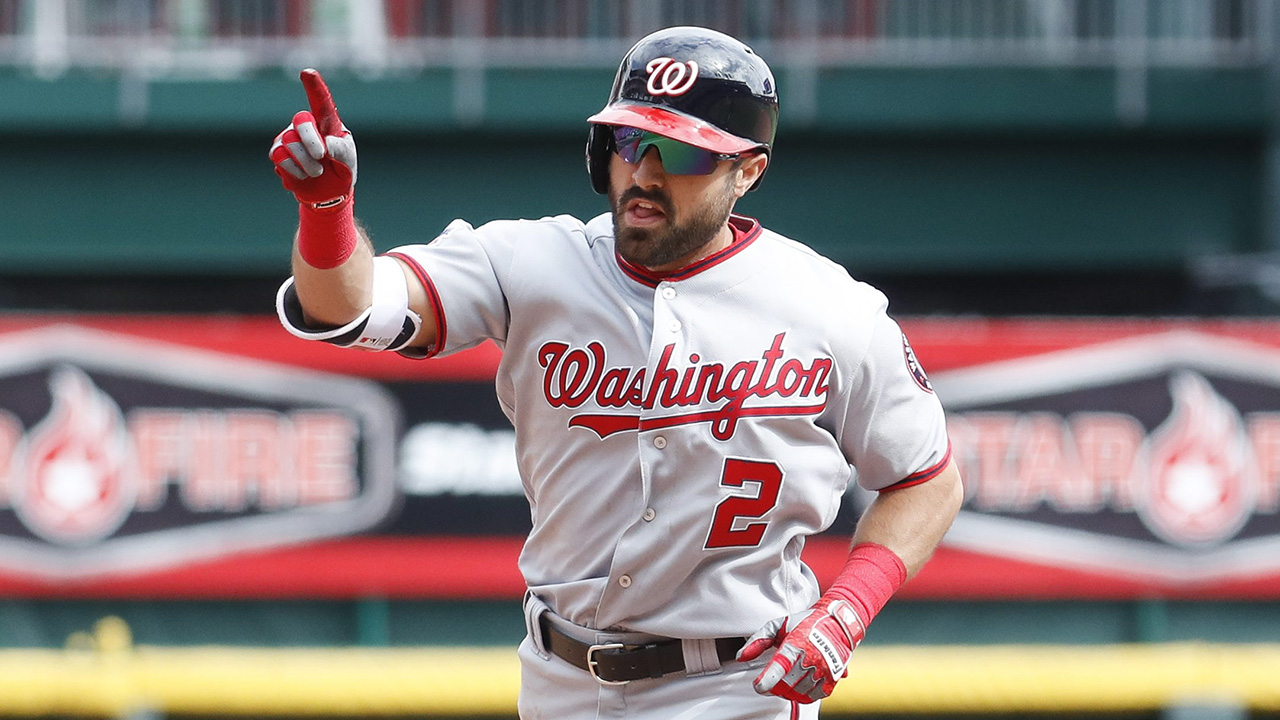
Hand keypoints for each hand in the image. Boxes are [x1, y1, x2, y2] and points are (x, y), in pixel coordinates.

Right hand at [270, 69, 357, 209]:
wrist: (329, 192)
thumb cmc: (342, 168)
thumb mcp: (348, 158)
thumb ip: (340, 149)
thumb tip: (325, 146)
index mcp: (326, 121)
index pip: (321, 101)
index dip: (314, 87)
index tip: (307, 73)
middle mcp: (305, 124)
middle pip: (301, 121)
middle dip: (310, 139)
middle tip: (321, 156)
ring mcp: (288, 137)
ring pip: (289, 142)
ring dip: (306, 163)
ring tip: (316, 171)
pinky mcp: (277, 153)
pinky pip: (280, 157)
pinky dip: (294, 171)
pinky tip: (302, 176)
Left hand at [737, 597, 865, 703]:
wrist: (838, 622)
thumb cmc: (804, 623)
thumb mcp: (778, 625)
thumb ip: (758, 641)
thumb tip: (740, 657)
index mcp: (796, 643)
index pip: (781, 665)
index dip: (768, 679)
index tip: (758, 686)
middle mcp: (812, 657)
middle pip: (788, 684)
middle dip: (774, 686)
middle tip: (770, 680)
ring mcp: (824, 669)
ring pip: (800, 693)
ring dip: (789, 691)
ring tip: (786, 679)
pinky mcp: (833, 678)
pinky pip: (814, 696)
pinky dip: (804, 694)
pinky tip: (800, 683)